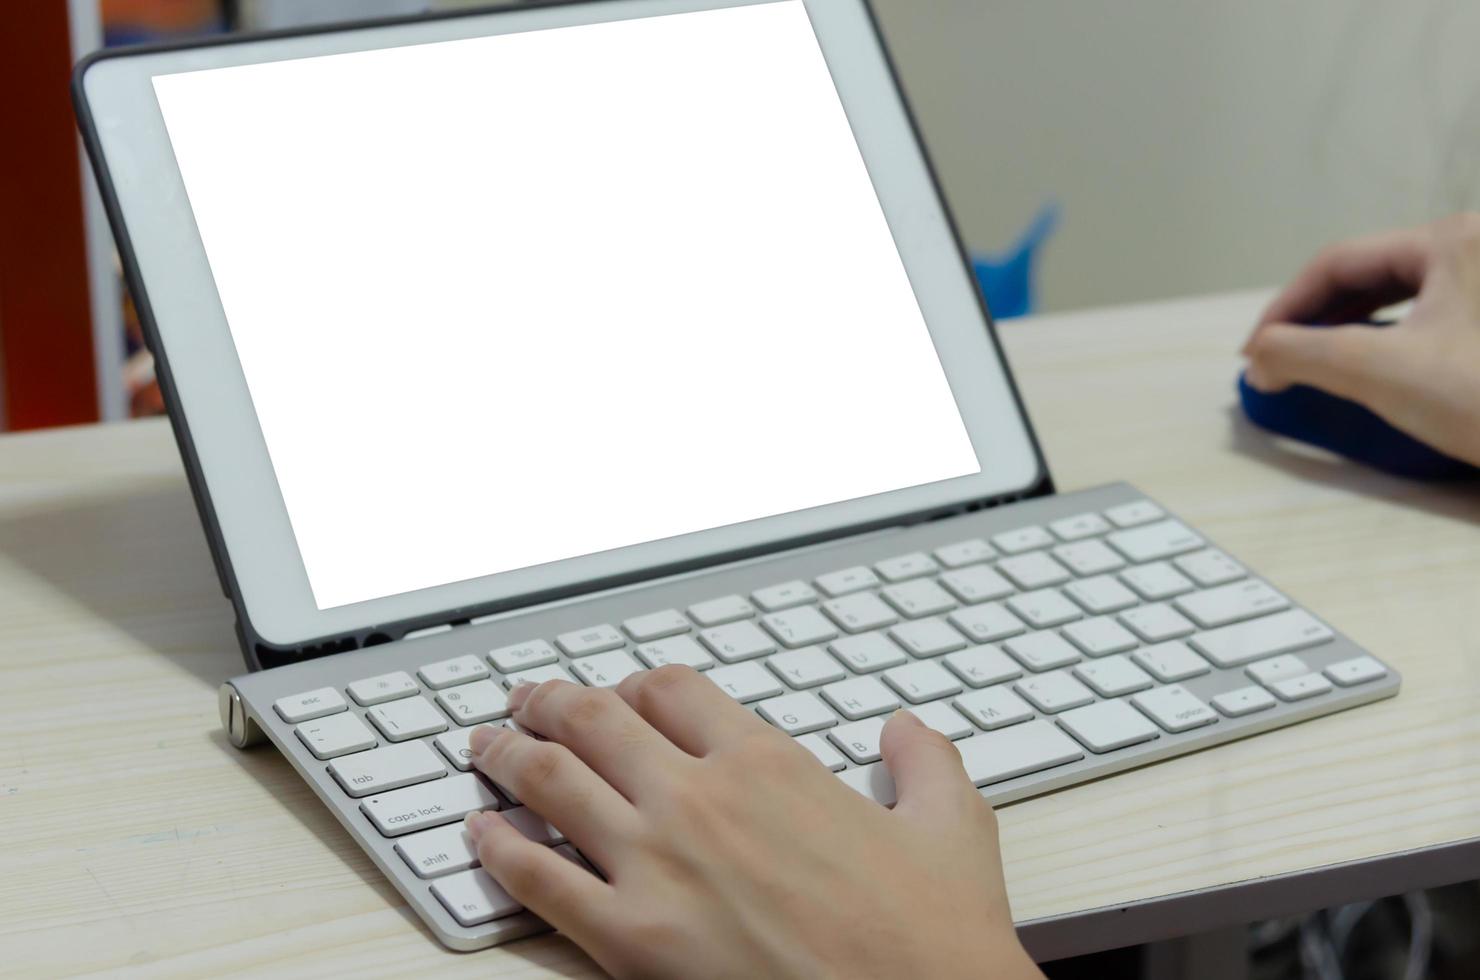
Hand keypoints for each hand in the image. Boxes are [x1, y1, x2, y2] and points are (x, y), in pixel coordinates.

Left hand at [462, 667, 1040, 979]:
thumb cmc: (931, 937)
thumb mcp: (953, 826)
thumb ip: (923, 762)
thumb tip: (906, 731)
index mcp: (767, 762)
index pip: (671, 689)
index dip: (633, 684)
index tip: (618, 692)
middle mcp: (701, 797)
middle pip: (595, 718)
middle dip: (550, 702)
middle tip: (527, 701)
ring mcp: (658, 863)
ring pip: (552, 780)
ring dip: (507, 756)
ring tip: (486, 747)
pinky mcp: (630, 938)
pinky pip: (538, 878)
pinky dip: (498, 849)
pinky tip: (480, 837)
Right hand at [1242, 213, 1479, 466]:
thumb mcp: (1383, 373)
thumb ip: (1305, 354)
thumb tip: (1257, 357)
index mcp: (1451, 238)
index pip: (1337, 261)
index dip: (1283, 308)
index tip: (1253, 355)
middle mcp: (1477, 246)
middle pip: (1370, 273)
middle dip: (1314, 317)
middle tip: (1276, 361)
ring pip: (1403, 294)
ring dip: (1348, 328)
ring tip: (1314, 364)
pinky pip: (1434, 315)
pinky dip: (1390, 339)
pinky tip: (1376, 369)